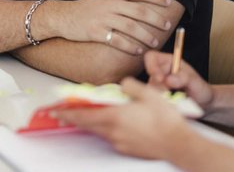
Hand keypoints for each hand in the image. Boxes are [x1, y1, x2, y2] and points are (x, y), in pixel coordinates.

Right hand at [55, 0, 179, 54]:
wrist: (65, 17)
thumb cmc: (88, 3)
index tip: (169, 3)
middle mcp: (110, 3)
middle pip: (139, 10)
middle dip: (156, 19)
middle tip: (167, 25)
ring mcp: (103, 18)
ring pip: (130, 27)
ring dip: (146, 36)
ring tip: (155, 42)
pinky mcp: (96, 32)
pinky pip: (117, 41)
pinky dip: (130, 46)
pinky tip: (138, 51)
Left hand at [56, 77, 190, 159]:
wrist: (178, 143)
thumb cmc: (165, 120)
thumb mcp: (148, 93)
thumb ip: (130, 86)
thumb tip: (123, 85)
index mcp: (115, 116)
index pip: (84, 115)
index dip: (67, 113)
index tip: (56, 112)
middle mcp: (114, 131)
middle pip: (88, 125)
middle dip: (74, 119)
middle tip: (63, 114)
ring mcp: (120, 142)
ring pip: (99, 131)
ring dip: (91, 124)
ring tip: (88, 115)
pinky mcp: (127, 149)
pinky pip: (111, 137)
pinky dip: (107, 130)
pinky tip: (114, 124)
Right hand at [144, 51, 213, 110]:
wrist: (204, 103)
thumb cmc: (200, 88)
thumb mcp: (196, 82)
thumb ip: (184, 78)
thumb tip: (169, 80)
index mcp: (168, 61)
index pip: (151, 57)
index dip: (152, 66)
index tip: (160, 79)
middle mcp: (161, 72)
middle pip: (150, 77)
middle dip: (159, 87)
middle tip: (170, 94)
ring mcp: (158, 85)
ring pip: (151, 90)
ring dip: (162, 96)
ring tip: (176, 100)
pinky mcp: (159, 97)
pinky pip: (155, 100)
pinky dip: (163, 103)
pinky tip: (174, 105)